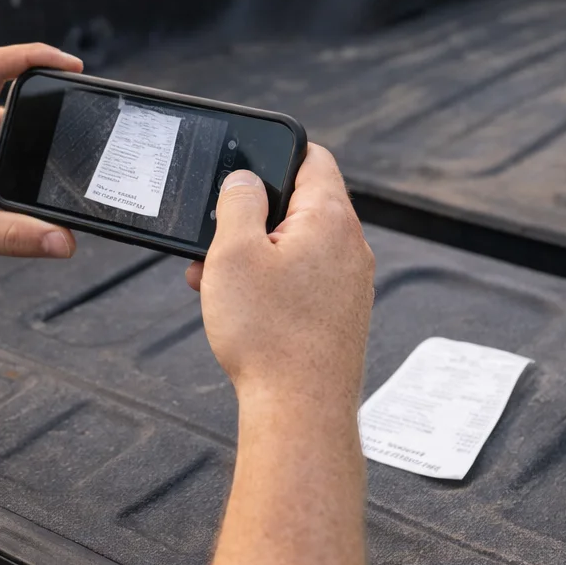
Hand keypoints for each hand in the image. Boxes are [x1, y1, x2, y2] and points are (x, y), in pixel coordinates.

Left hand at [0, 44, 81, 292]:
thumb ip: (16, 236)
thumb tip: (61, 238)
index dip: (32, 55)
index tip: (67, 64)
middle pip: (10, 107)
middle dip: (42, 120)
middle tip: (70, 136)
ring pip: (10, 141)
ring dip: (30, 158)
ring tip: (48, 179)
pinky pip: (3, 166)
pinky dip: (22, 177)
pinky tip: (32, 197)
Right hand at [188, 145, 373, 404]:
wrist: (300, 410)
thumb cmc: (267, 334)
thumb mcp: (233, 252)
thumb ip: (238, 201)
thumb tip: (246, 177)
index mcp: (330, 218)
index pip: (312, 157)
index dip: (274, 153)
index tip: (241, 167)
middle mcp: (351, 247)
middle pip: (299, 205)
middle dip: (251, 217)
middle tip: (214, 241)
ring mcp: (350, 283)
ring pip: (296, 246)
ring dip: (254, 255)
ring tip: (217, 283)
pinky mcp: (341, 314)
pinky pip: (303, 280)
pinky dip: (271, 283)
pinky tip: (241, 309)